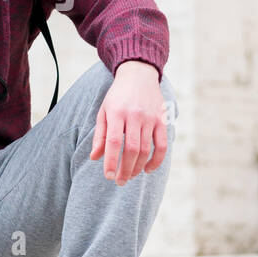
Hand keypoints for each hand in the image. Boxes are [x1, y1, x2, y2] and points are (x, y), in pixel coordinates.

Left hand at [89, 61, 169, 184]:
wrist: (138, 75)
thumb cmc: (117, 96)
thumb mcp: (104, 111)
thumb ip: (100, 135)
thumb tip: (94, 157)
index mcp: (117, 112)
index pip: (114, 142)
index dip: (111, 161)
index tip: (108, 176)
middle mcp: (134, 115)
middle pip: (132, 149)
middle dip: (125, 169)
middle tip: (119, 181)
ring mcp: (150, 118)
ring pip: (146, 150)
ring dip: (138, 167)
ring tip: (129, 176)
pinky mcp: (162, 120)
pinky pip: (162, 145)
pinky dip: (156, 160)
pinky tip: (148, 169)